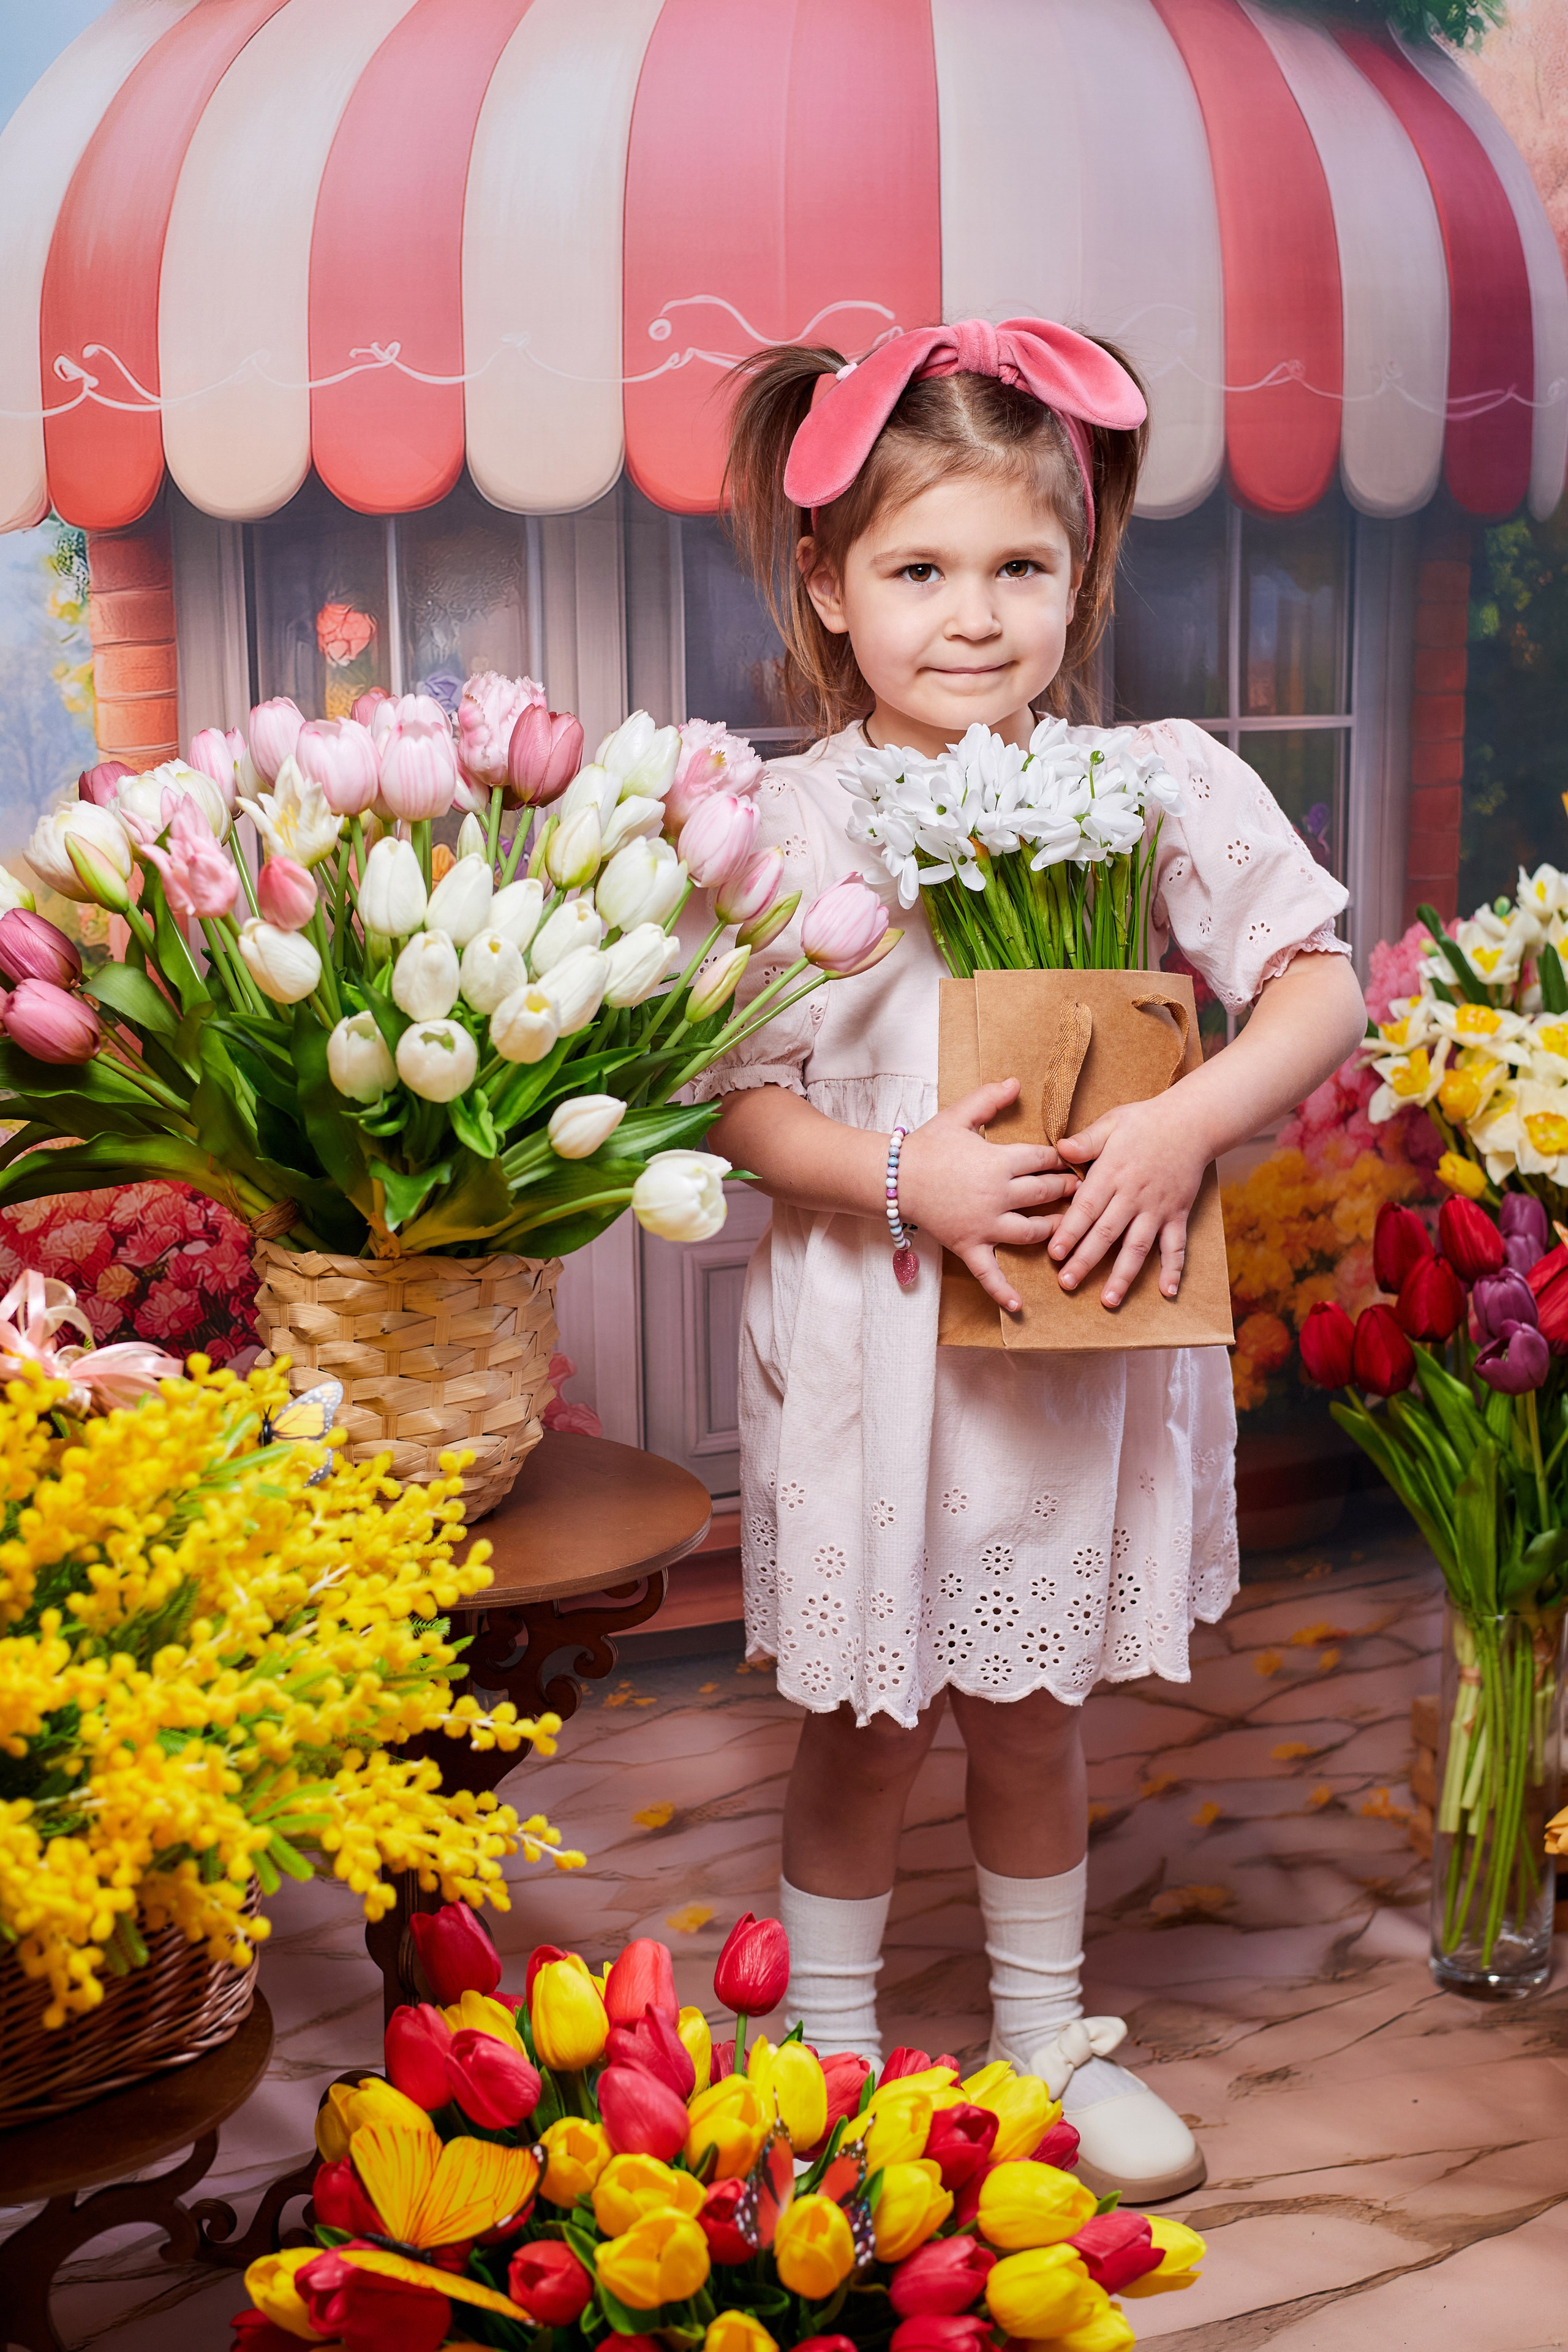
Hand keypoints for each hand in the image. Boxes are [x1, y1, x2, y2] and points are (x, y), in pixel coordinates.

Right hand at [898, 1080, 1078, 1311]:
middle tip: (1082, 1190)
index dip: (1063, 1159)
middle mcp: (998, 1195)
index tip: (1076, 1160)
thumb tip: (1016, 1081)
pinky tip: (1019, 1307)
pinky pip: (989, 1274)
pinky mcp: (969, 1246)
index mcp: (1000, 1162)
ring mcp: (985, 1224)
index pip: (1044, 1160)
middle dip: (1067, 1190)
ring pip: (1032, 1231)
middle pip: (1045, 1193)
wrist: (893, 1177)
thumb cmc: (927, 1145)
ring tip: (1069, 1230)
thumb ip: (989, 1098)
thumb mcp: (959, 1115)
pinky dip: (1003, 1292)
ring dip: (1054, 1231)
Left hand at [1050, 1093, 1211, 1307]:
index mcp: (1112, 1174)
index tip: (1054, 1255)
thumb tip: (1059, 1149)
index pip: (1086, 1208)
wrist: (1192, 1122)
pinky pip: (1176, 1245)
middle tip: (1067, 1284)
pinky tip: (1167, 1292)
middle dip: (1085, 1261)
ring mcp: (1157, 1208)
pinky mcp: (1178, 1214)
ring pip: (1138, 1247)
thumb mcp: (1111, 1123)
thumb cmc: (1145, 1122)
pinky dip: (1173, 1269)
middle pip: (1106, 1234)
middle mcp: (1134, 1196)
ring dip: (1123, 1275)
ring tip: (1108, 1300)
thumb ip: (1086, 1140)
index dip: (1069, 1232)